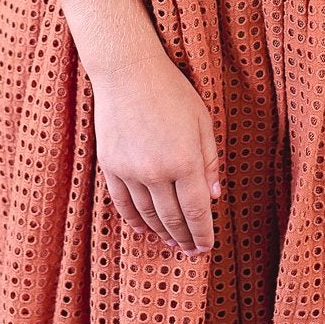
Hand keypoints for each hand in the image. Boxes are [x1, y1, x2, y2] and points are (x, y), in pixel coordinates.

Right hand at [92, 47, 220, 255]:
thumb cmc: (171, 91)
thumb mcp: (202, 121)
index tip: (207, 247)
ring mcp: (130, 171)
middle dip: (184, 239)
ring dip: (161, 233)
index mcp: (184, 160)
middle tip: (191, 252)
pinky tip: (144, 229)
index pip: (196, 211)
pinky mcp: (110, 166)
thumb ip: (209, 161)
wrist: (128, 71)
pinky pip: (123, 203)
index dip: (202, 234)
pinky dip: (134, 220)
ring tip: (172, 243)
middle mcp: (156, 172)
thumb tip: (214, 197)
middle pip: (172, 219)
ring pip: (147, 215)